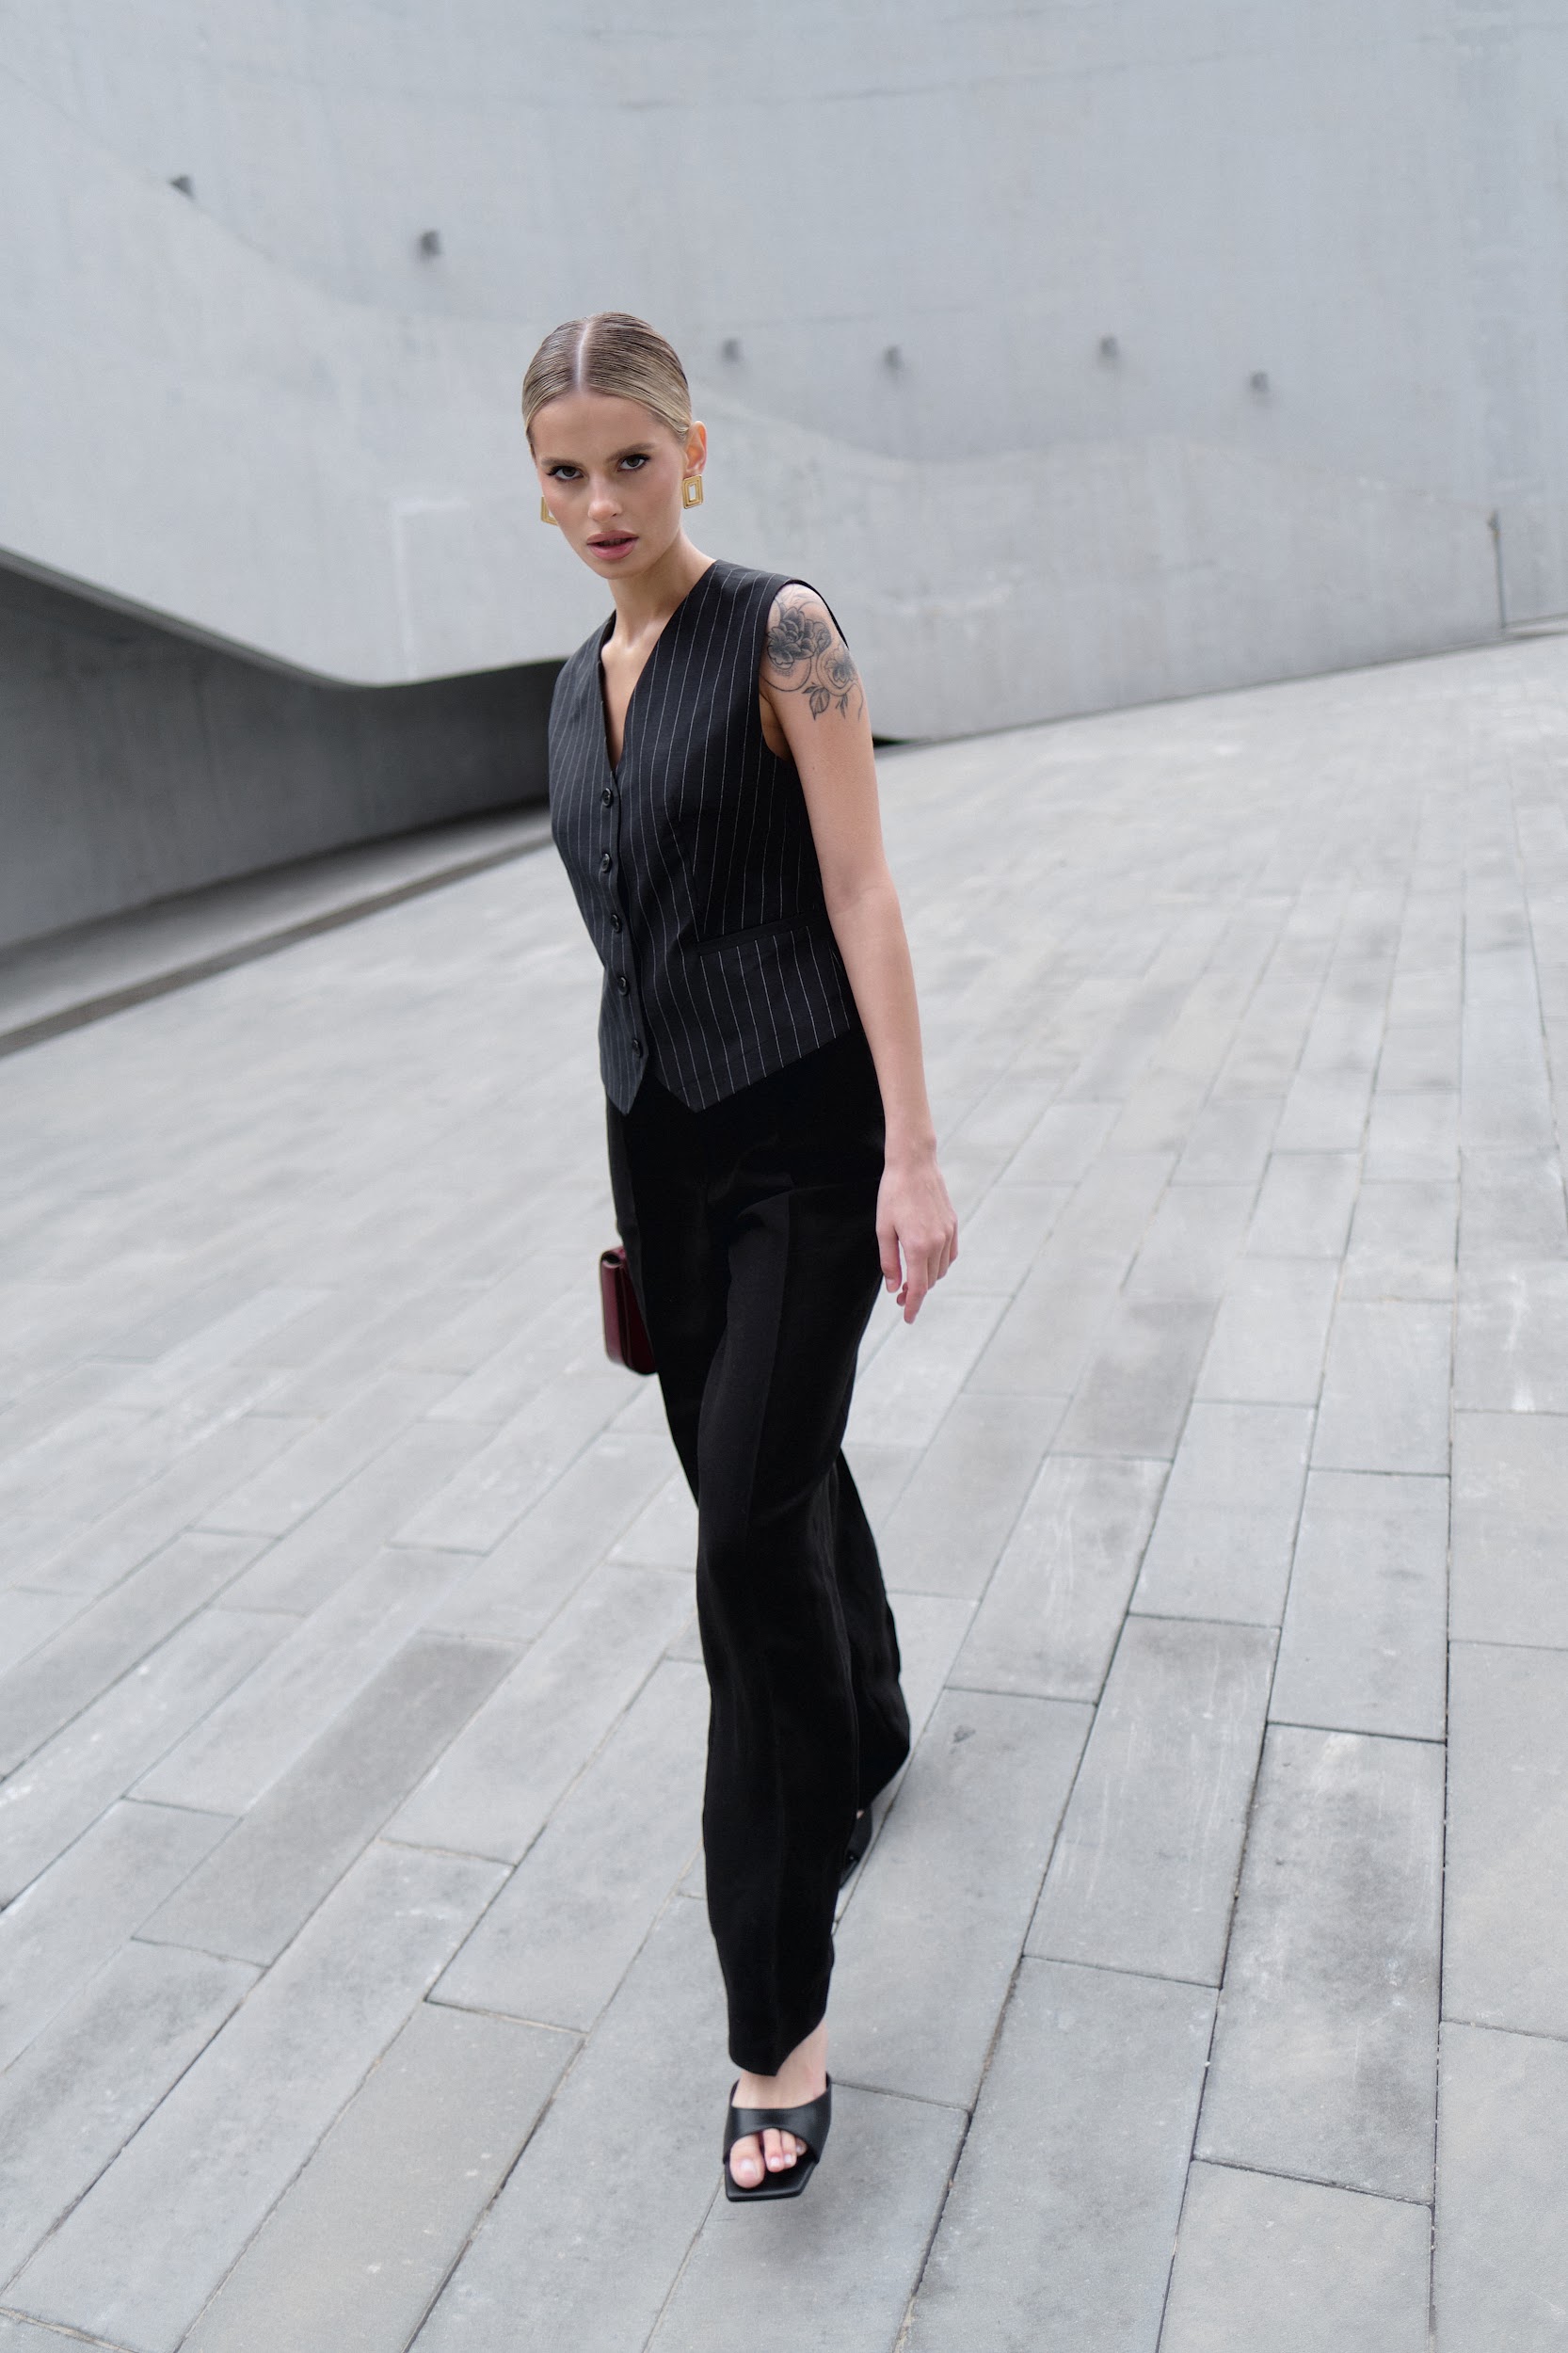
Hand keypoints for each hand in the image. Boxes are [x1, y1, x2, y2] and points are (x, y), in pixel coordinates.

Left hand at [877, 1148, 958, 1322]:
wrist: (914, 1164)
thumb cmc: (893, 1195)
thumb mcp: (883, 1230)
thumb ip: (889, 1262)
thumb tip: (894, 1288)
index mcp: (917, 1247)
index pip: (918, 1288)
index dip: (913, 1306)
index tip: (907, 1318)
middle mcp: (937, 1243)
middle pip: (929, 1281)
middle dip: (915, 1293)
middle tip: (899, 1296)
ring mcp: (948, 1234)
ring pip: (940, 1270)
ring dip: (927, 1278)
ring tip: (911, 1277)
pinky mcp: (953, 1225)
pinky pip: (950, 1255)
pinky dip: (940, 1264)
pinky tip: (927, 1262)